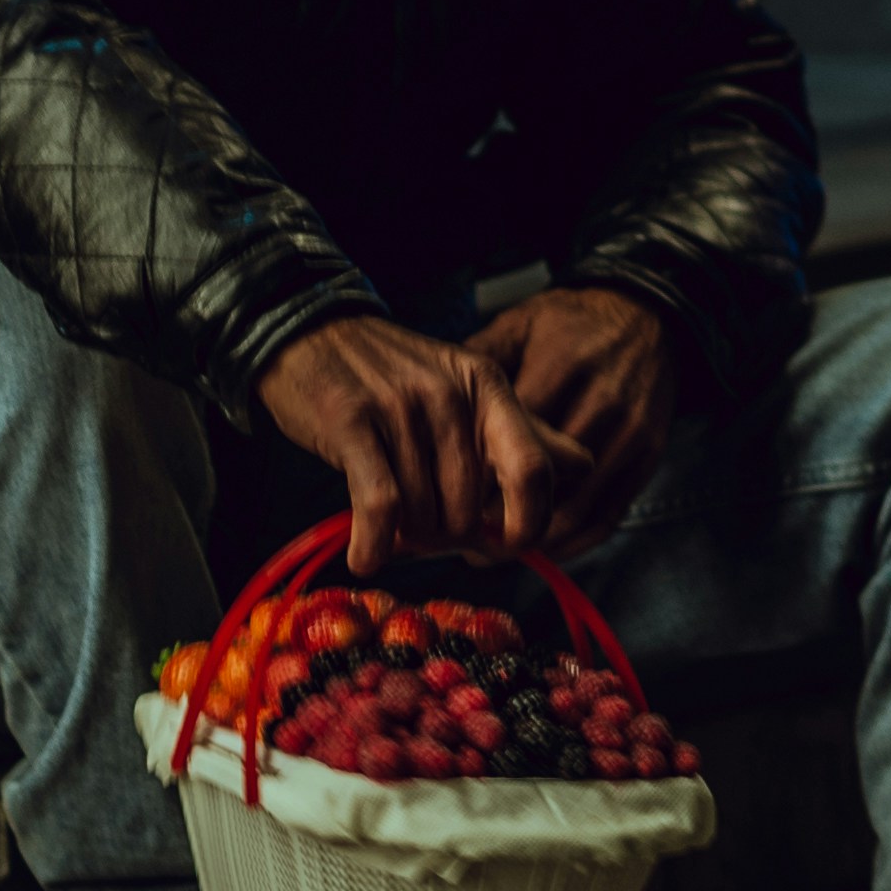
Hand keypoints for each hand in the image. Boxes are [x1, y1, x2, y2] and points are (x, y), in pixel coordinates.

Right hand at [261, 312, 585, 570]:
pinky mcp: (352, 423)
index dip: (528, 522)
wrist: (307, 334)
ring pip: (423, 513)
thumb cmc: (388, 375)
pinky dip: (374, 544)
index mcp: (488, 388)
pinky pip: (379, 505)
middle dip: (447, 538)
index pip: (535, 470)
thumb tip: (583, 467)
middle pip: (470, 509)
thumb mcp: (465, 390)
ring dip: (405, 538)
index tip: (507, 542)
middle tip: (423, 530)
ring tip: (390, 526)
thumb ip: (522, 432)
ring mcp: (401, 407)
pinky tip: (365, 556)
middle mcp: (451, 396)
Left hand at [467, 288, 675, 539]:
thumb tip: (433, 405)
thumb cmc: (572, 321)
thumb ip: (479, 362)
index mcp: (560, 369)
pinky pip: (607, 517)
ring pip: (573, 510)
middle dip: (498, 516)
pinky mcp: (648, 458)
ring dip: (531, 539)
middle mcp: (599, 404)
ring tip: (494, 547)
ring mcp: (629, 435)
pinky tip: (539, 547)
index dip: (474, 478)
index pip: (509, 441)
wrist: (645, 316)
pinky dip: (571, 543)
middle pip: (541, 483)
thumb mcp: (521, 324)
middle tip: (459, 536)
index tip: (442, 498)